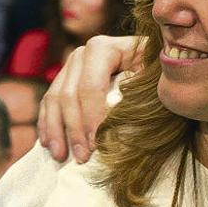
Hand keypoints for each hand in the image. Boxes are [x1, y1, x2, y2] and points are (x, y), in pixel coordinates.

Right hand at [38, 35, 144, 162]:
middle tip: (82, 157)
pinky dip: (48, 125)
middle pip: (69, 95)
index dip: (91, 118)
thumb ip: (139, 91)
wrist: (156, 64)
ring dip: (56, 131)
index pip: (90, 87)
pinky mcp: (65, 80)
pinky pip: (49, 104)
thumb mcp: (155, 78)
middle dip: (74, 129)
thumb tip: (119, 115)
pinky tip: (50, 144)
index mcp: (104, 48)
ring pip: (54, 100)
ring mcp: (71, 66)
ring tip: (62, 156)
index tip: (95, 145)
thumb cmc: (159, 73)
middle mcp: (83, 54)